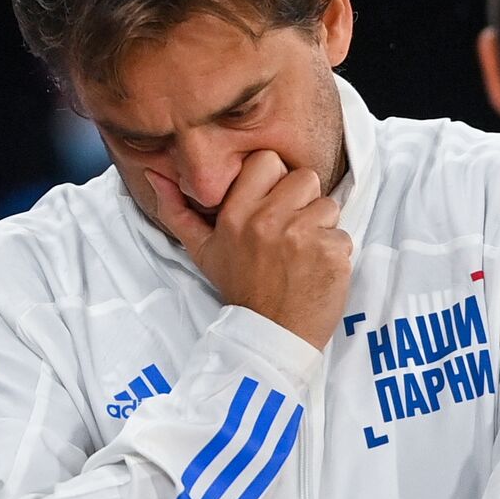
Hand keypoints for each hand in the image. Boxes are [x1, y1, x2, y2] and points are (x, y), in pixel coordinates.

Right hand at [145, 151, 351, 349]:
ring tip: (303, 256)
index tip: (273, 206)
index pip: (268, 161)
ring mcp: (303, 235)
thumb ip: (177, 211)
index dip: (275, 181)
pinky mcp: (331, 253)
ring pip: (329, 205)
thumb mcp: (202, 251)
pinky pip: (343, 235)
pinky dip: (335, 254)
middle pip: (305, 177)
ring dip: (322, 229)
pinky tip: (316, 272)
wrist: (270, 337)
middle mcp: (268, 219)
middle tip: (290, 235)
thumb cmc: (240, 291)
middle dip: (303, 203)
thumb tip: (155, 174)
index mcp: (237, 213)